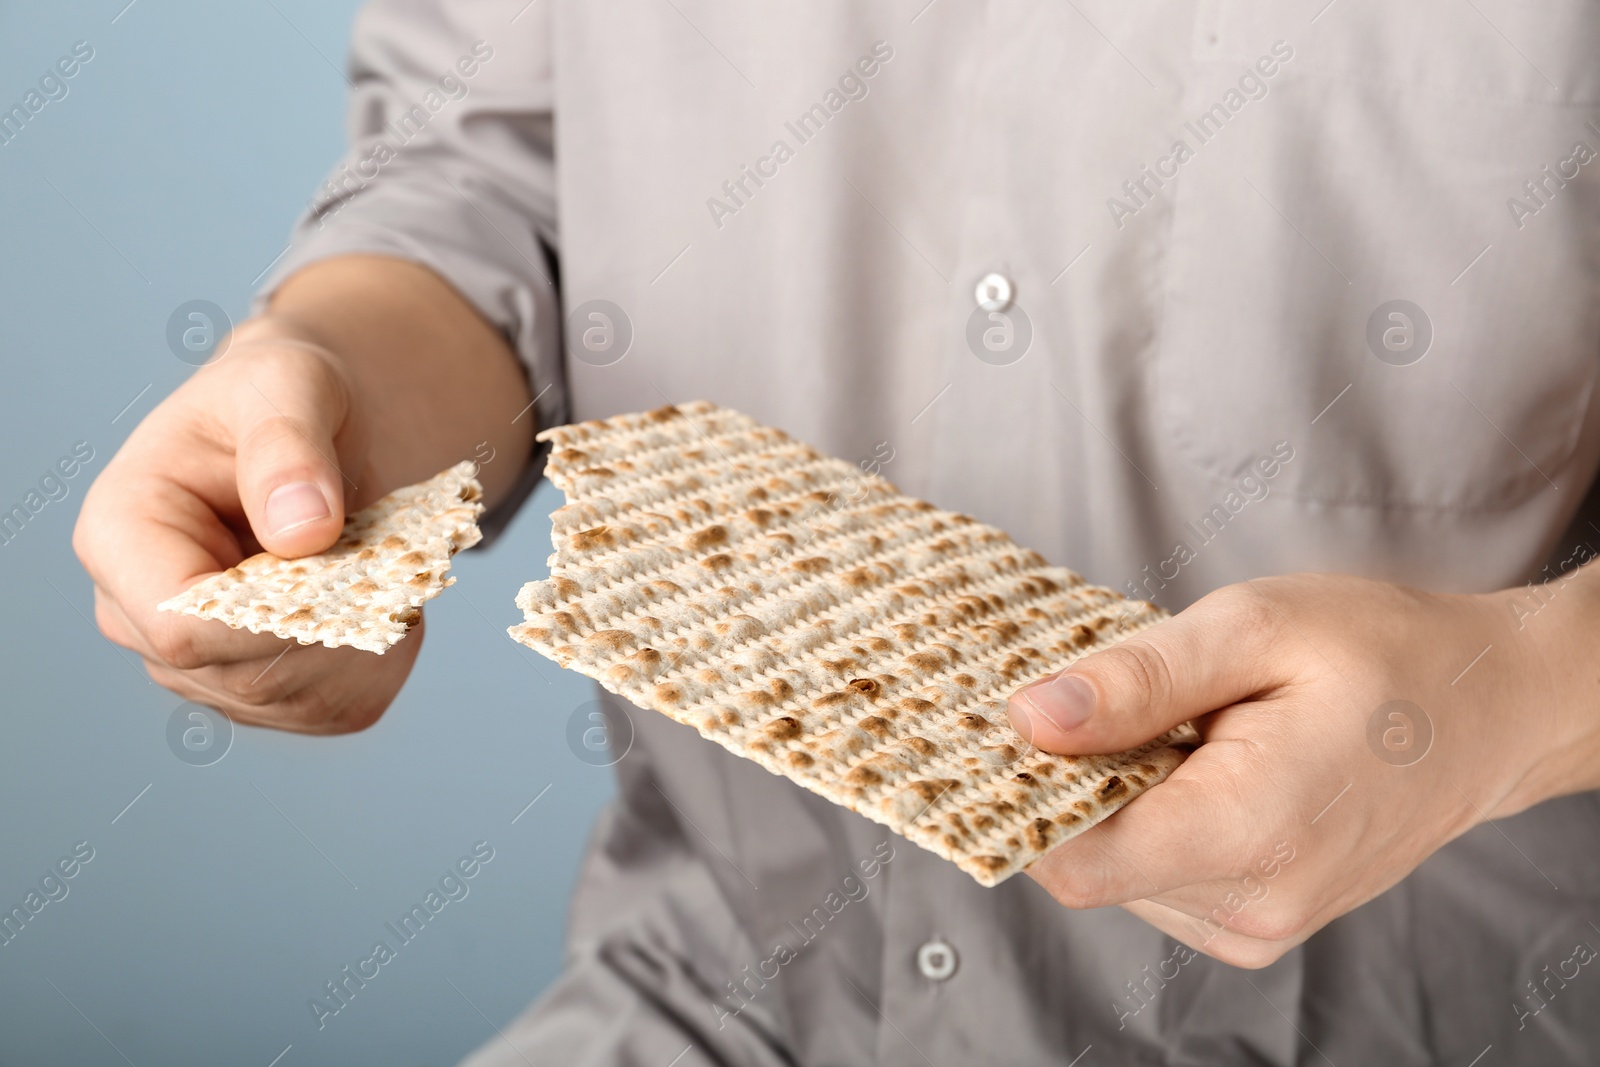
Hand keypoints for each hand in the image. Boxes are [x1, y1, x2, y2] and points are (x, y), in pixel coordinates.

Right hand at [74, 319, 419, 732]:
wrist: (317, 427)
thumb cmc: (284, 396)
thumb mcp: (289, 384)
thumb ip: (288, 446)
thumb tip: (303, 528)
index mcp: (122, 535)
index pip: (181, 626)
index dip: (271, 612)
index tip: (341, 555)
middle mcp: (142, 615)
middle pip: (245, 673)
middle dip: (332, 621)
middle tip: (382, 549)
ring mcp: (201, 665)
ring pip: (298, 698)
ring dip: (365, 637)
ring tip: (379, 559)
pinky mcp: (267, 691)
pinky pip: (339, 705)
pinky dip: (383, 656)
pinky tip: (382, 596)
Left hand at [1005, 572, 1599, 966]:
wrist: (1493, 710)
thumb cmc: (1384, 655)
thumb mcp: (1253, 628)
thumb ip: (1135, 680)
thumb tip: (1027, 717)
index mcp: (1247, 831)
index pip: (1070, 860)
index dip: (1024, 792)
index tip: (1016, 726)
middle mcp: (1251, 903)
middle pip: (1088, 864)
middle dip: (1073, 783)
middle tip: (1104, 699)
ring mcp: (1259, 925)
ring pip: (1118, 875)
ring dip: (1118, 801)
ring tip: (1176, 727)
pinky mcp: (1259, 923)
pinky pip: (1160, 881)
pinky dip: (1153, 822)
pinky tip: (1197, 763)